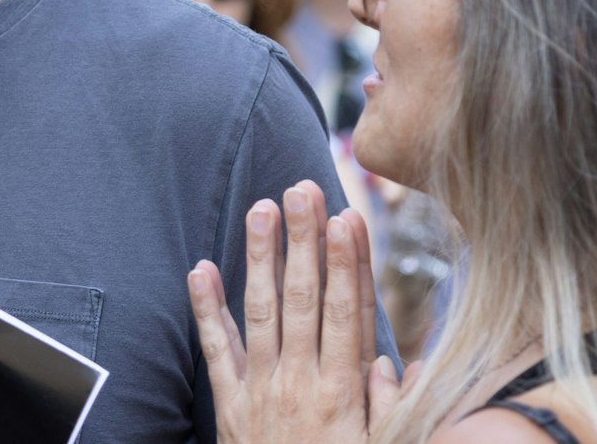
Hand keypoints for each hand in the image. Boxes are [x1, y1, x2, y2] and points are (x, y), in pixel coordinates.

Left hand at [187, 181, 401, 442]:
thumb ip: (390, 407)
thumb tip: (396, 362)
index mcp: (343, 392)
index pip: (348, 313)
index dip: (348, 263)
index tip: (347, 218)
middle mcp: (300, 382)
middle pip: (304, 298)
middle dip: (305, 241)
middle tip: (303, 189)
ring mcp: (261, 390)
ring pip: (261, 310)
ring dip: (261, 256)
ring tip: (262, 208)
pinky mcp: (229, 404)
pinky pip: (216, 350)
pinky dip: (206, 308)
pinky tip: (200, 268)